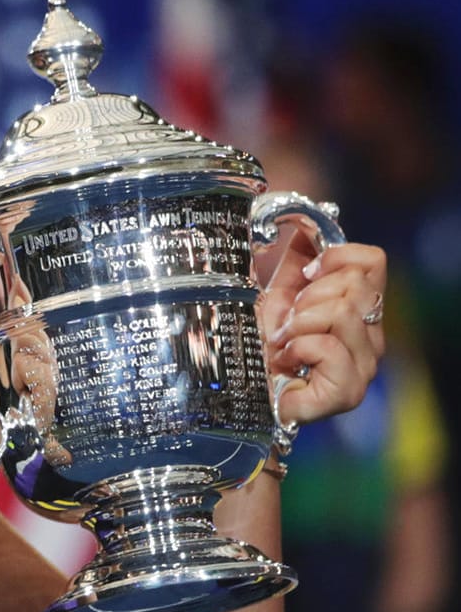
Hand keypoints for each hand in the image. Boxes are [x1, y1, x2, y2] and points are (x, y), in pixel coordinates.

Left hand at [258, 237, 386, 425]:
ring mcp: (363, 367)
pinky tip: (287, 360)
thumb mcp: (276, 291)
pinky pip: (329, 347)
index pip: (373, 260)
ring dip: (299, 323)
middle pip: (357, 285)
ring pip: (344, 312)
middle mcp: (370, 337)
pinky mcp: (347, 391)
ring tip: (284, 341)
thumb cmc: (258, 343)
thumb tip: (305, 220)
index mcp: (360, 309)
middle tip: (288, 321)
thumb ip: (297, 258)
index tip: (304, 276)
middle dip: (308, 296)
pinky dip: (298, 348)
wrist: (238, 386)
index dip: (334, 258)